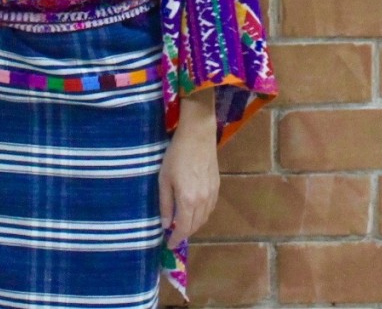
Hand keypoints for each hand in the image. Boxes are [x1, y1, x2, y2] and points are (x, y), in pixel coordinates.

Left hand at [158, 89, 218, 248]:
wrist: (198, 136)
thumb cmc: (176, 155)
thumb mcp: (164, 178)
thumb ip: (164, 203)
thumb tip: (164, 223)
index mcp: (188, 200)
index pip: (183, 228)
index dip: (176, 238)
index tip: (168, 244)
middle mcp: (203, 201)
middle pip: (195, 225)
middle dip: (184, 233)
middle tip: (173, 235)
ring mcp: (212, 194)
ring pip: (204, 218)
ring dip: (194, 225)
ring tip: (181, 224)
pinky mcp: (217, 187)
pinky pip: (210, 209)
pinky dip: (202, 215)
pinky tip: (193, 211)